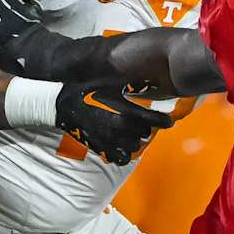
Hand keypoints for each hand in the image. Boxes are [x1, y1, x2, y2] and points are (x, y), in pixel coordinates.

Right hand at [54, 82, 171, 164]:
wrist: (65, 104)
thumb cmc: (88, 90)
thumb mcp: (111, 82)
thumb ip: (130, 83)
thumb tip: (150, 74)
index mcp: (125, 110)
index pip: (154, 119)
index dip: (164, 121)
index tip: (168, 121)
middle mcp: (121, 127)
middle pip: (145, 133)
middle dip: (145, 128)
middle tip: (140, 122)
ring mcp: (111, 139)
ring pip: (135, 147)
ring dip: (134, 141)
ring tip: (129, 133)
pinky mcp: (102, 148)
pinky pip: (120, 159)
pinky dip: (123, 154)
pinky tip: (120, 146)